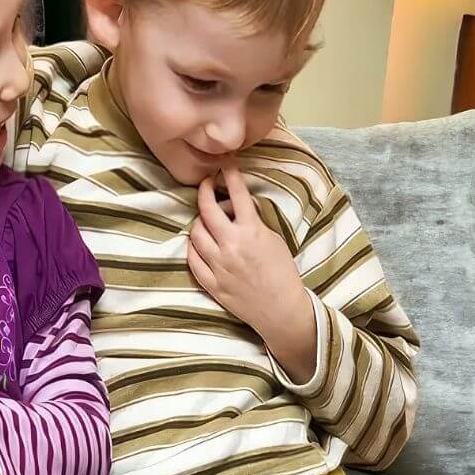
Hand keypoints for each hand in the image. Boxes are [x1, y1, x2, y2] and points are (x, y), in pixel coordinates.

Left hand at [187, 166, 317, 383]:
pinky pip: (192, 259)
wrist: (280, 308)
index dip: (230, 176)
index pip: (237, 195)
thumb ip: (253, 223)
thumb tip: (236, 209)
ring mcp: (218, 265)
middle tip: (206, 185)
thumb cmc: (282, 273)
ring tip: (205, 220)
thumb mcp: (274, 240)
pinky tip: (198, 243)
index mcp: (251, 231)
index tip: (225, 166)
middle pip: (207, 209)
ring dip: (199, 221)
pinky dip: (193, 247)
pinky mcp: (210, 282)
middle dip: (204, 191)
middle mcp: (231, 245)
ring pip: (195, 233)